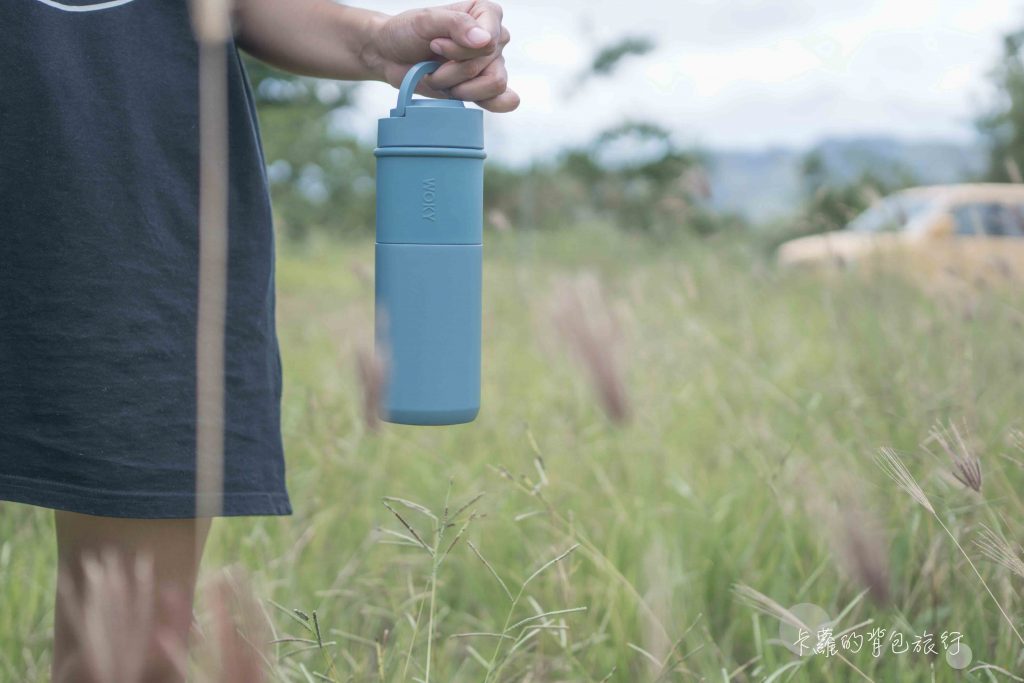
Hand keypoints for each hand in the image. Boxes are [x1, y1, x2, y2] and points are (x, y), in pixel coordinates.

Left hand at [366, 1, 518, 112]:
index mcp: (486, 13)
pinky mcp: (483, 87)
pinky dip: (489, 102)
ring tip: (440, 77)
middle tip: (433, 62)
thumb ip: (456, 24)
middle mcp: (494, 38)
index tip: (435, 44)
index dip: (460, 50)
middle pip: (490, 66)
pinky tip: (471, 95)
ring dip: (460, 88)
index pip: (490, 41)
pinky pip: (503, 100)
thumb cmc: (407, 33)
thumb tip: (485, 40)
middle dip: (454, 71)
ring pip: (493, 85)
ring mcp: (491, 64)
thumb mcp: (426, 20)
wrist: (391, 56)